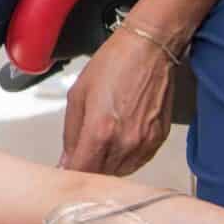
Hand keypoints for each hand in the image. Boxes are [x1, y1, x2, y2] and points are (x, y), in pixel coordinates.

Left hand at [59, 28, 176, 176]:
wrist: (148, 49)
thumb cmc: (114, 64)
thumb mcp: (78, 94)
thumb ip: (71, 132)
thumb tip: (66, 159)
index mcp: (100, 131)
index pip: (81, 171)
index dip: (69, 173)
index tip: (64, 171)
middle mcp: (125, 142)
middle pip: (101, 175)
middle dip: (87, 168)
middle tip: (81, 155)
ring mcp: (144, 143)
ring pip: (120, 172)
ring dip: (106, 165)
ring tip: (101, 144)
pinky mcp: (158, 140)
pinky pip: (138, 162)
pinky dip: (125, 158)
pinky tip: (118, 142)